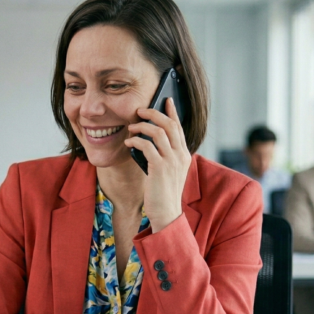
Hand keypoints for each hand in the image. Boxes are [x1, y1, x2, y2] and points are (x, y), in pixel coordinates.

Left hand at [125, 98, 190, 232]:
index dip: (172, 112)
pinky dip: (136, 141)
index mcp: (184, 155)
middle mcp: (181, 155)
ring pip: (158, 132)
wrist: (166, 213)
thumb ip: (165, 155)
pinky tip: (129, 142)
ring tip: (131, 127)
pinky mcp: (159, 168)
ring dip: (142, 126)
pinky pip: (147, 146)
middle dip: (154, 113)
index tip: (166, 100)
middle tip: (140, 110)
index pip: (179, 127)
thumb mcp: (168, 171)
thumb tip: (149, 140)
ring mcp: (171, 161)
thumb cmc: (163, 193)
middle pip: (169, 124)